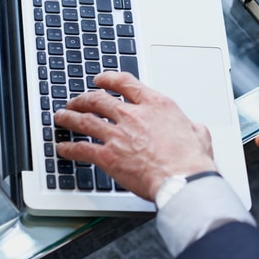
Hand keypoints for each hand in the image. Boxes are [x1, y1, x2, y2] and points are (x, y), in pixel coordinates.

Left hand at [53, 71, 216, 200]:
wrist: (183, 179)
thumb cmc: (192, 159)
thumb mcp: (198, 132)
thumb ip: (191, 125)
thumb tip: (193, 127)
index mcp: (156, 105)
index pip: (125, 83)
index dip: (108, 79)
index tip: (100, 80)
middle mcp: (134, 115)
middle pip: (99, 99)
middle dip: (83, 98)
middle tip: (76, 101)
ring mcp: (118, 135)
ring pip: (84, 120)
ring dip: (69, 118)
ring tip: (61, 117)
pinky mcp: (108, 156)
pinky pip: (81, 149)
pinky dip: (69, 148)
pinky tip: (62, 149)